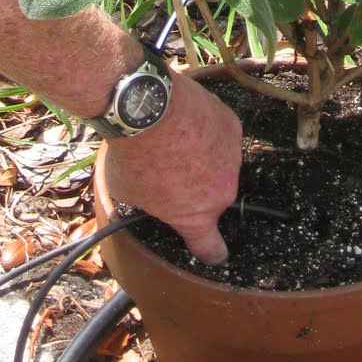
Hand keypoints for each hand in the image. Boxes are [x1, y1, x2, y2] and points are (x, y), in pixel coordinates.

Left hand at [103, 73, 241, 263]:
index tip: (213, 252)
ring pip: (220, 164)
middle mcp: (221, 192)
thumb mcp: (129, 193)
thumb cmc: (133, 154)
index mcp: (196, 217)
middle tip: (172, 170)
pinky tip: (187, 121)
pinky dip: (208, 130)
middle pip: (213, 196)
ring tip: (176, 140)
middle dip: (197, 188)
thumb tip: (148, 196)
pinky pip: (222, 134)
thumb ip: (151, 202)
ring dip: (204, 158)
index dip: (210, 252)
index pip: (211, 249)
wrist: (147, 108)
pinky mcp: (232, 126)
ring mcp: (231, 157)